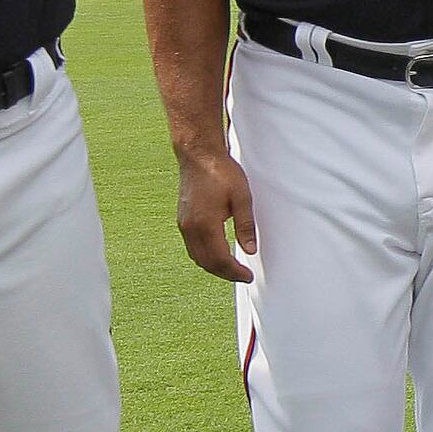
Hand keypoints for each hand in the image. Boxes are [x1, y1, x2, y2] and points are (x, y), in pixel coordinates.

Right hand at [176, 148, 258, 282]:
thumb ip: (246, 226)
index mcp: (205, 224)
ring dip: (213, 267)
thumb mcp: (242, 198)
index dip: (234, 272)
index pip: (220, 259)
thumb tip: (250, 249)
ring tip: (231, 269)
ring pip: (197, 256)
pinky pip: (192, 247)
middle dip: (225, 273)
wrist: (198, 154)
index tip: (247, 276)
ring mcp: (183, 224)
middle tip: (242, 276)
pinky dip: (204, 256)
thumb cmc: (221, 172)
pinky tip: (217, 254)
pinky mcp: (182, 220)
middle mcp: (190, 228)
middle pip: (206, 262)